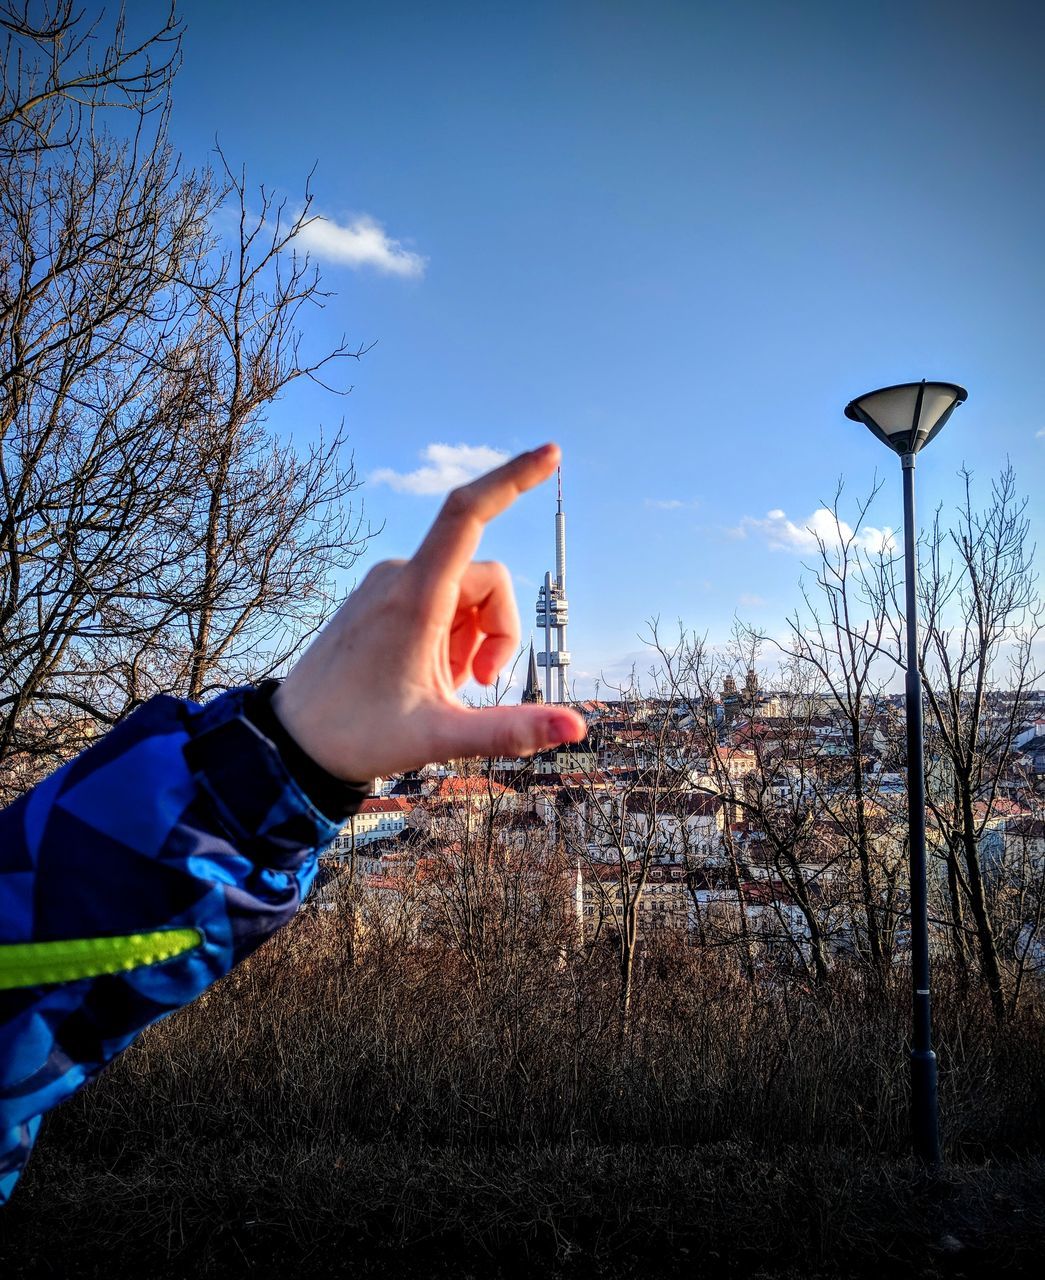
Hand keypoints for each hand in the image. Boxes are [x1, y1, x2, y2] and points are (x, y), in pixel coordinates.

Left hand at [271, 443, 586, 780]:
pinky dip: (450, 634)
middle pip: (485, 578)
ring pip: (465, 592)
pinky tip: (425, 672)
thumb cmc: (358, 736)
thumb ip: (511, 729)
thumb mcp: (440, 738)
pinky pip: (439, 599)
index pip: (466, 515)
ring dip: (472, 637)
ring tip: (440, 684)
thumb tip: (577, 726)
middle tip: (475, 683)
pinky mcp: (381, 595)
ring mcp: (387, 584)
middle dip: (499, 630)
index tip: (550, 454)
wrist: (293, 741)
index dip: (511, 479)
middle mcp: (399, 576)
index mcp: (414, 596)